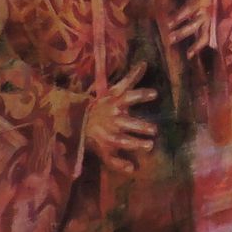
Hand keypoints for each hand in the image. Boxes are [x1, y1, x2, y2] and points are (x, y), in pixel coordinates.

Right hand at [83, 62, 157, 176]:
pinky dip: (120, 164)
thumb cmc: (101, 106)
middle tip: (155, 129)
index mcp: (115, 105)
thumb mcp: (114, 92)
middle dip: (140, 126)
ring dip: (135, 143)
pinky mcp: (104, 149)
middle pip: (127, 123)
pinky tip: (132, 168)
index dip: (141, 95)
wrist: (76, 122)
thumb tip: (145, 63)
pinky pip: (111, 159)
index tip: (155, 93)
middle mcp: (113, 120)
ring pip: (121, 141)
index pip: (129, 97)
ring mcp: (108, 136)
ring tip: (150, 146)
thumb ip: (130, 79)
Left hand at [167, 0, 220, 54]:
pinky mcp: (207, 27)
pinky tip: (188, 55)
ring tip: (170, 38)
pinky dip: (196, 47)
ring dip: (183, 32)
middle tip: (169, 22)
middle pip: (191, 9)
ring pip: (194, 25)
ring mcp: (206, 17)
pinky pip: (203, 38)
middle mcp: (202, 4)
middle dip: (180, 15)